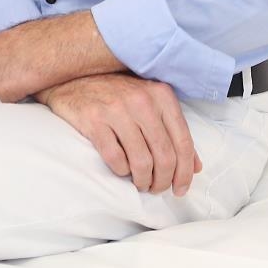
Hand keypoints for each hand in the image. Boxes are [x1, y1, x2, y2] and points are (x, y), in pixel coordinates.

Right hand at [36, 73, 200, 195]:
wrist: (72, 77)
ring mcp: (117, 110)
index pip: (183, 142)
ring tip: (140, 183)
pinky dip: (121, 172)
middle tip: (157, 189)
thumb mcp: (150, 104)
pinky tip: (121, 170)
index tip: (180, 189)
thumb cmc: (115, 94)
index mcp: (161, 95)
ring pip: (142, 162)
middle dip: (163, 181)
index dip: (184, 172)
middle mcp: (142, 101)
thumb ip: (173, 131)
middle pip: (164, 156)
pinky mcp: (94, 121)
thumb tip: (195, 166)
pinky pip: (116, 159)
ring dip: (142, 181)